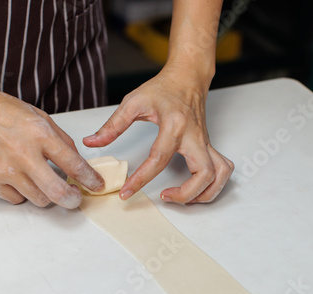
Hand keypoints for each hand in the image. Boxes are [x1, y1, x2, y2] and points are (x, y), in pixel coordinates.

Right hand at [0, 82, 104, 208]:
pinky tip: (20, 178)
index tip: (95, 185)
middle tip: (75, 198)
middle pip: (57, 192)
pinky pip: (16, 199)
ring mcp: (5, 170)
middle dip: (72, 200)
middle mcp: (23, 155)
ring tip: (42, 181)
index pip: (74, 165)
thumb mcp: (40, 118)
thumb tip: (76, 162)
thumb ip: (61, 141)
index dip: (89, 179)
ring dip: (46, 195)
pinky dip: (23, 193)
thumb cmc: (2, 111)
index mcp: (40, 135)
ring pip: (38, 199)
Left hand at [83, 65, 233, 203]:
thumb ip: (112, 125)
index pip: (159, 159)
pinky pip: (222, 170)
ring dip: (204, 194)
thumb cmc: (162, 89)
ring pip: (219, 175)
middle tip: (163, 197)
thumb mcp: (133, 102)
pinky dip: (213, 185)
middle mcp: (195, 136)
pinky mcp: (210, 146)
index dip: (141, 179)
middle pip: (203, 174)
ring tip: (181, 198)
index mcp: (174, 125)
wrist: (188, 77)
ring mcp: (206, 142)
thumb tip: (91, 142)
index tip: (127, 192)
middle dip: (185, 194)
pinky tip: (195, 190)